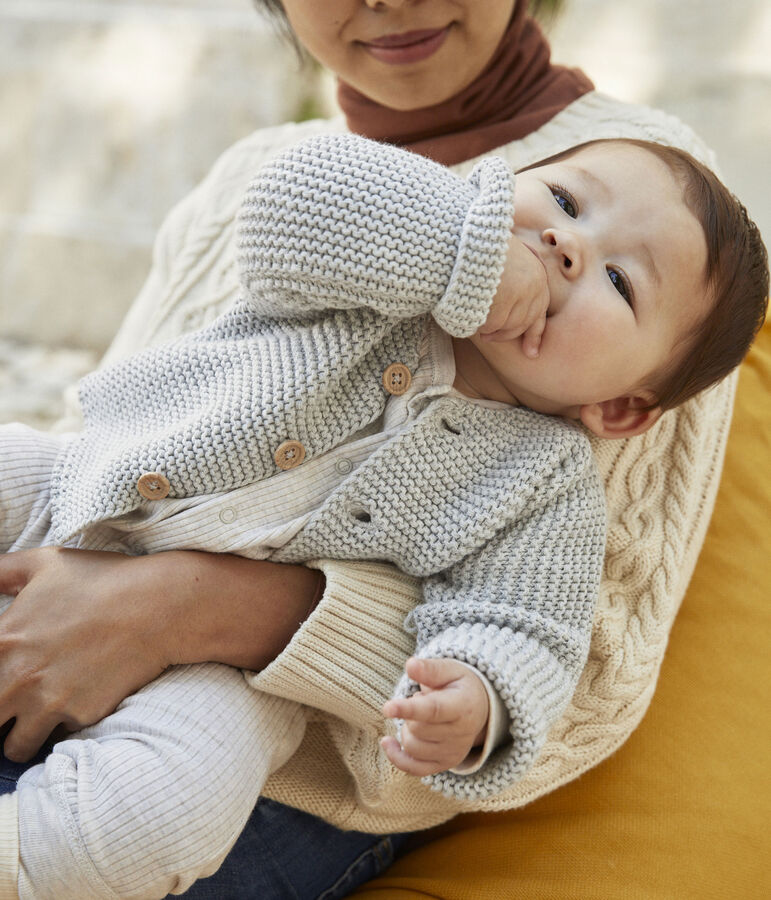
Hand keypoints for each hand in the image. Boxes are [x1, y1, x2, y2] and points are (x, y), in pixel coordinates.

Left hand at [0, 547, 172, 760]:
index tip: (3, 680)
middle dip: (1, 713)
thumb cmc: (102, 579)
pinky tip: (78, 699)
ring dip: (22, 734)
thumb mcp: (44, 563)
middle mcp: (17, 678)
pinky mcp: (81, 715)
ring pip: (14, 748)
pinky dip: (63, 726)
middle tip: (14, 704)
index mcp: (2, 641)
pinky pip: (59, 737)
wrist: (157, 605)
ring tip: (37, 715)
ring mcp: (49, 703)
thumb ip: (0, 572)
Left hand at [380, 657, 488, 776]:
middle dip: (409, 712)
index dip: (408, 709)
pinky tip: (388, 742)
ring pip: (412, 747)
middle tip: (420, 698)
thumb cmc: (460, 685)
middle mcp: (461, 734)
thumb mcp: (450, 669)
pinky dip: (397, 757)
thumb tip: (410, 665)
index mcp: (463, 707)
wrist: (480, 708)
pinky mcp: (444, 764)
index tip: (387, 707)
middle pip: (417, 729)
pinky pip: (414, 768)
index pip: (433, 711)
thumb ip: (430, 669)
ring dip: (407, 729)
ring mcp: (453, 752)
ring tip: (421, 715)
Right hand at [478, 234, 548, 356]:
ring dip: (493, 331)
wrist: (463, 237)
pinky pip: (492, 325)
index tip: (532, 353)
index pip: (540, 309)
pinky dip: (481, 325)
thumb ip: (513, 273)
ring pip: (508, 327)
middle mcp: (534, 284)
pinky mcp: (504, 303)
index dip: (535, 333)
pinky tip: (472, 320)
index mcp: (537, 272)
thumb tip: (509, 296)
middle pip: (525, 322)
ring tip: (478, 325)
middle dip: (507, 335)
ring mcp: (521, 294)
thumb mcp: (504, 255)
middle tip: (490, 338)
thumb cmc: (477, 245)